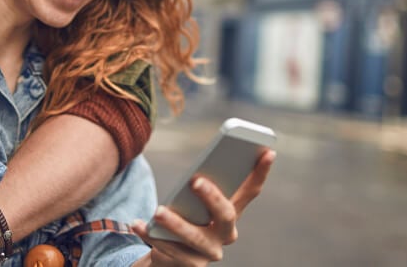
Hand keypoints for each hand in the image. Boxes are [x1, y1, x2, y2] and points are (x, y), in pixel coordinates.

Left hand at [130, 148, 275, 265]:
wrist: (169, 256)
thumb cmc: (184, 219)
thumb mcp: (191, 201)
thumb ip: (197, 189)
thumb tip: (196, 175)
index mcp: (230, 213)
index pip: (250, 191)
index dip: (261, 172)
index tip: (269, 151)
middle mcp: (225, 234)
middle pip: (226, 215)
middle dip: (212, 197)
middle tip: (195, 181)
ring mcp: (209, 252)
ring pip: (195, 237)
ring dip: (176, 223)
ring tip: (158, 211)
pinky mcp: (188, 265)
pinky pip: (169, 248)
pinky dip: (150, 234)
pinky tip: (137, 224)